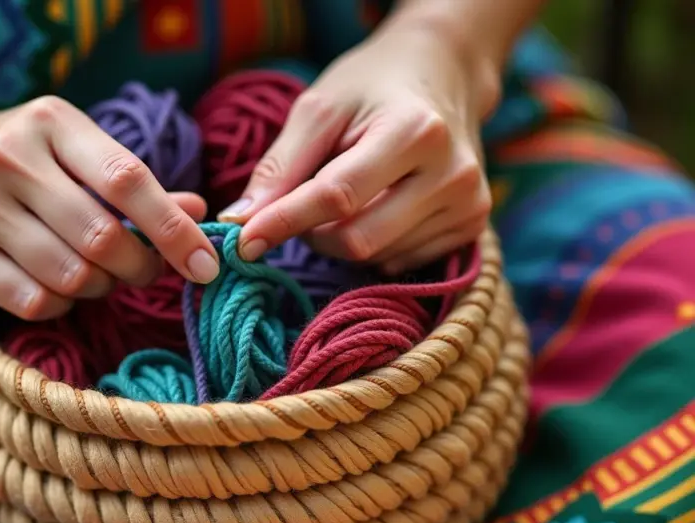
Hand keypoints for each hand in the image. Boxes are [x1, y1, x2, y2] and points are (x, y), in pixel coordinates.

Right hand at [0, 96, 219, 319]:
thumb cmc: (13, 161)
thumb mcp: (68, 150)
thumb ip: (130, 180)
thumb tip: (198, 213)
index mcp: (50, 123)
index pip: (127, 179)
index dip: (174, 229)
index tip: (207, 265)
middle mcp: (9, 159)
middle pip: (103, 238)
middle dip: (139, 268)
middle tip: (144, 271)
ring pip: (71, 276)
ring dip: (100, 289)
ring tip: (97, 277)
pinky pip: (33, 301)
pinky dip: (60, 306)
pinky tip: (57, 289)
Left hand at [221, 23, 499, 273]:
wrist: (444, 72)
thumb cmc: (373, 87)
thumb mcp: (319, 108)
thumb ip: (279, 166)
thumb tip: (239, 221)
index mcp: (414, 131)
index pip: (336, 196)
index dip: (285, 222)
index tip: (243, 242)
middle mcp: (452, 172)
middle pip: (356, 238)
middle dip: (312, 232)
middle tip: (300, 203)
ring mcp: (468, 203)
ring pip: (375, 256)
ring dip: (340, 239)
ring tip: (344, 195)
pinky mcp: (472, 225)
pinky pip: (399, 261)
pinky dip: (372, 245)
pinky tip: (376, 207)